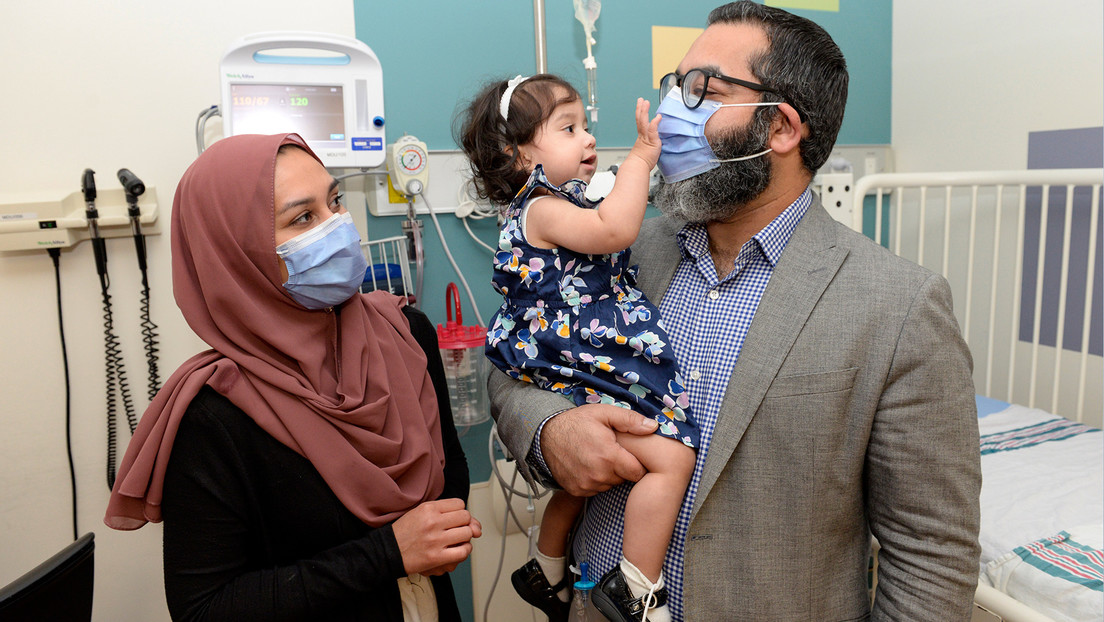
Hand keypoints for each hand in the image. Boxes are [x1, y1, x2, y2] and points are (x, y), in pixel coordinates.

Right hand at [392, 498, 481, 575]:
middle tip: (456, 530)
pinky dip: (465, 551)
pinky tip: (458, 550)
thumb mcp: (420, 513)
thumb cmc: (404, 533)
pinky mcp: (436, 557)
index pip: (459, 504)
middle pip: (465, 517)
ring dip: (465, 538)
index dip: (459, 512)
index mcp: (428, 508)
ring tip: (458, 540)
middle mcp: (432, 522)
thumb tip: (473, 522)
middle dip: (464, 523)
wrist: (388, 551)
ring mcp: (435, 540)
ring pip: (467, 533)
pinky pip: (462, 551)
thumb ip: (445, 512)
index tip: (454, 519)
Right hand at [540, 403, 657, 496]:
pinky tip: (588, 466)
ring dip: (608, 475)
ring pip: (609, 485)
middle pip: (623, 479)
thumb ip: (630, 420)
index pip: (637, 472)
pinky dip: (594, 480)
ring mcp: (586, 485)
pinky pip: (595, 490)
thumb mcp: (604, 413)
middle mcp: (598, 475)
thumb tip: (653, 427)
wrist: (546, 435)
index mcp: (609, 456)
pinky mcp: (576, 491)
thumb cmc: (577, 422)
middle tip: (612, 453)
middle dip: (622, 468)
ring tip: (599, 458)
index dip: (636, 463)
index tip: (630, 454)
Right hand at [626, 97, 661, 169]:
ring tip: (645, 102)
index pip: (640, 123)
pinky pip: (653, 130)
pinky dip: (655, 123)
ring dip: (644, 111)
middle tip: (641, 100)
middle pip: (640, 119)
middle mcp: (642, 136)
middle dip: (640, 109)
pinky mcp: (652, 142)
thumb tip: (651, 146)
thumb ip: (649, 146)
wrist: (637, 167)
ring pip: (644, 122)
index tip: (641, 106)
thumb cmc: (642, 163)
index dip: (641, 114)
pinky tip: (658, 117)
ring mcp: (646, 138)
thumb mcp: (646, 152)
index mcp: (642, 138)